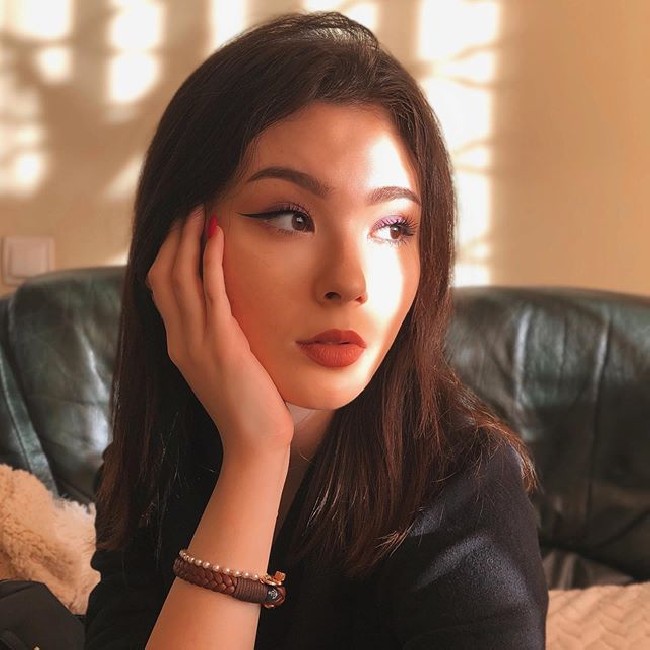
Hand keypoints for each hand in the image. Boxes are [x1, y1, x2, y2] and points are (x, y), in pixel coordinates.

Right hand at [147, 207, 293, 458]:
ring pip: (181, 277)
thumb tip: (226, 311)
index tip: (180, 226)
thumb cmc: (248, 405)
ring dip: (188, 238)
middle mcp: (180, 340)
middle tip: (186, 205)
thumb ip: (216, 338)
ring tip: (198, 208)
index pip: (161, 289)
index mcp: (179, 345)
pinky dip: (210, 259)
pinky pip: (211, 291)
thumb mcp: (223, 366)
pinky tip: (218, 234)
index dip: (167, 253)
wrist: (254, 442)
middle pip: (164, 275)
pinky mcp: (220, 343)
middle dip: (173, 237)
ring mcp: (196, 342)